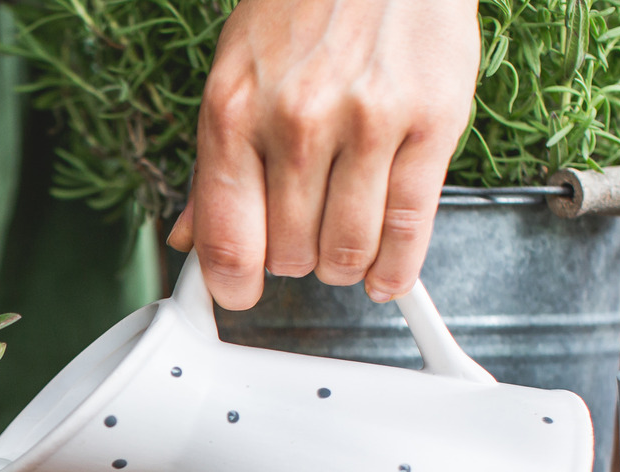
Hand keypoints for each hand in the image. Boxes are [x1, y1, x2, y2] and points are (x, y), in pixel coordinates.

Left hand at [167, 0, 479, 308]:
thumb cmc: (303, 8)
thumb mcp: (234, 76)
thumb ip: (212, 165)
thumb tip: (188, 239)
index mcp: (234, 111)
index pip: (225, 235)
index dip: (230, 284)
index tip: (236, 295)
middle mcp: (296, 120)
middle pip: (288, 252)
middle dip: (292, 260)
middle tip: (300, 241)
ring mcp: (367, 122)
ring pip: (346, 249)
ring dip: (341, 265)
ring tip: (341, 249)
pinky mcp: (431, 122)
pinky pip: (409, 226)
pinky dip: (396, 268)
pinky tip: (386, 276)